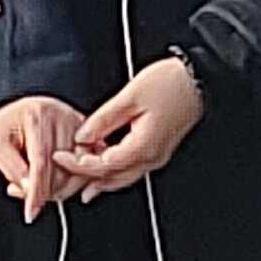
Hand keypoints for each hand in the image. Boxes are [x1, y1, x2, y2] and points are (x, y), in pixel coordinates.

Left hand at [0, 95, 83, 220]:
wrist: (18, 109)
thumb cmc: (7, 125)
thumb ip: (12, 168)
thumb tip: (29, 189)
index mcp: (36, 117)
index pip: (41, 162)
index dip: (36, 191)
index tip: (31, 211)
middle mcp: (61, 117)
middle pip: (63, 170)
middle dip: (48, 193)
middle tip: (32, 200)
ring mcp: (78, 124)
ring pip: (79, 171)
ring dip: (63, 188)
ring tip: (44, 189)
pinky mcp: (87, 132)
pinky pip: (89, 164)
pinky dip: (77, 179)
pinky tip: (63, 182)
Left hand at [61, 57, 207, 197]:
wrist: (200, 80)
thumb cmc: (172, 84)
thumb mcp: (130, 97)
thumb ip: (103, 119)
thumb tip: (82, 135)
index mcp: (144, 147)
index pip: (103, 166)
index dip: (78, 163)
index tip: (60, 156)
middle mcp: (152, 157)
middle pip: (113, 178)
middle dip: (86, 178)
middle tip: (64, 172)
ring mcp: (157, 155)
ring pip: (123, 176)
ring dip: (100, 178)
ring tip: (79, 179)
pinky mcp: (159, 147)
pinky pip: (132, 166)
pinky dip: (114, 169)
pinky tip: (103, 164)